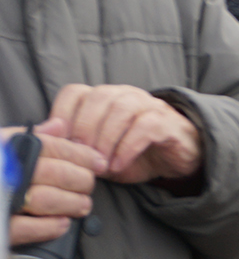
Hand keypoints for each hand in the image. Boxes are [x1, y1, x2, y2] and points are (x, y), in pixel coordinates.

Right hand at [3, 129, 102, 247]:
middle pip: (51, 172)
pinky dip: (46, 227)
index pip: (49, 146)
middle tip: (90, 185)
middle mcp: (2, 171)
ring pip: (43, 199)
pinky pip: (22, 228)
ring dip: (69, 203)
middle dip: (79, 179)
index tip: (98, 161)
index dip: (79, 153)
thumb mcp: (0, 147)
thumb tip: (59, 125)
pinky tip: (61, 224)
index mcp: (3, 148)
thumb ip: (27, 137)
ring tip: (82, 206)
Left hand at [38, 84, 204, 187]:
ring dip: (105, 139)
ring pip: (122, 108)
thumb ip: (75, 146)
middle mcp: (127, 96)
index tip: (57, 143)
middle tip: (79, 156)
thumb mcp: (97, 153)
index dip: (61, 114)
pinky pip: (146, 125)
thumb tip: (44, 140)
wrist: (176, 162)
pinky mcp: (169, 122)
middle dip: (84, 129)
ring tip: (100, 165)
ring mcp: (150, 106)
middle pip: (99, 97)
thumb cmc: (131, 156)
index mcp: (105, 100)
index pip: (75, 93)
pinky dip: (128, 146)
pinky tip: (118, 165)